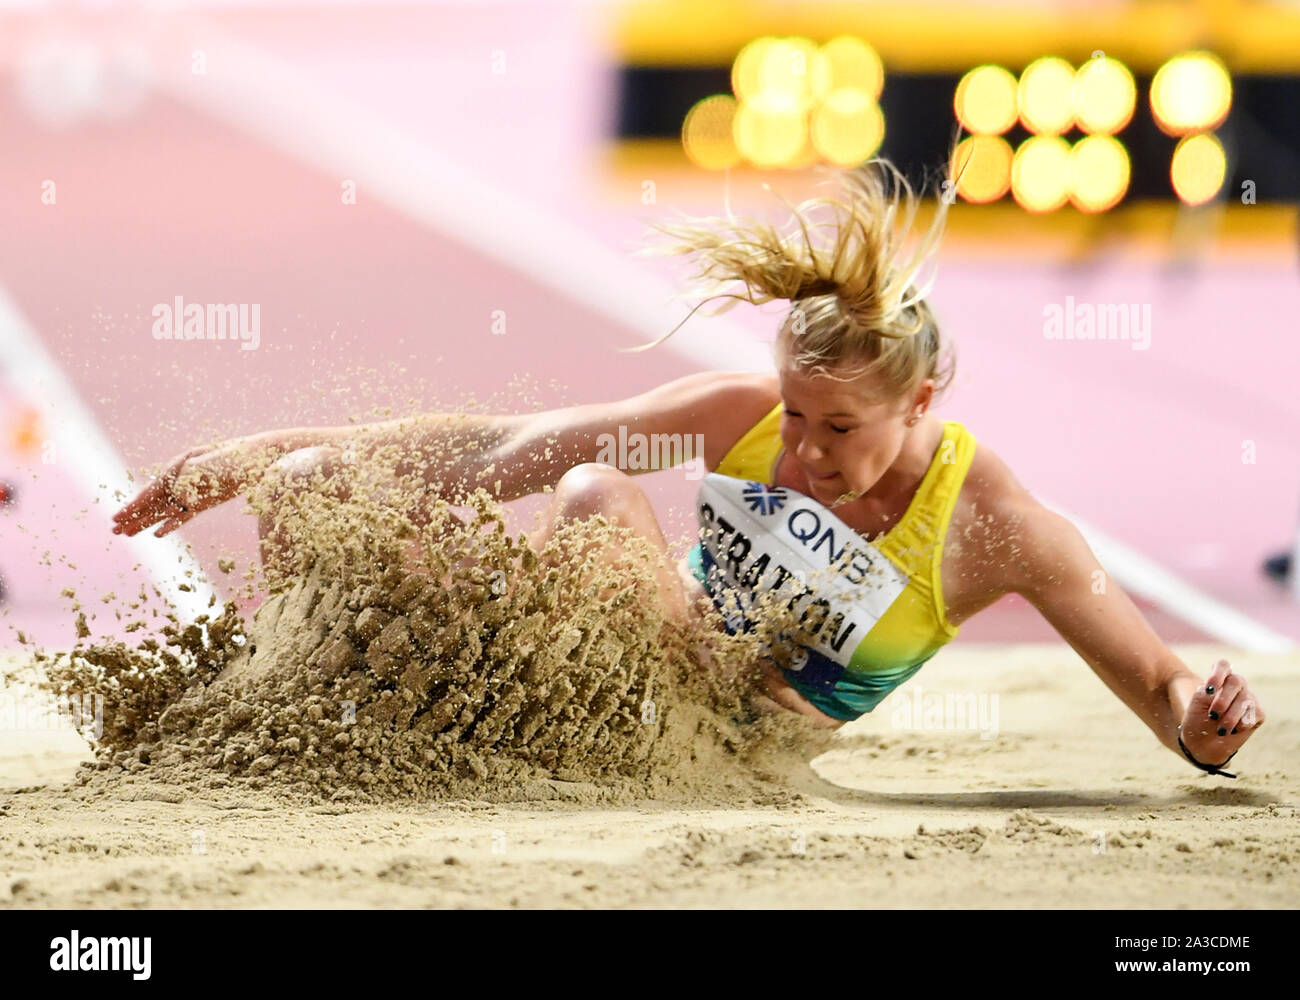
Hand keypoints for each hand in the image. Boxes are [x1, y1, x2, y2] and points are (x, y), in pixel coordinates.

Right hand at [111, 438, 256, 537]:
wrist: (262, 457)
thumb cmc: (238, 455)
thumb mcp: (213, 464)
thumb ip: (193, 480)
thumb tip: (180, 500)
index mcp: (179, 466)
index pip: (151, 490)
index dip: (134, 506)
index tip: (117, 517)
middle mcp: (182, 479)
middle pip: (153, 501)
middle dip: (134, 516)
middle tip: (115, 529)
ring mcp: (194, 490)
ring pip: (164, 510)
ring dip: (147, 522)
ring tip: (127, 534)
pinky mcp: (206, 500)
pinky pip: (184, 515)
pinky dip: (171, 524)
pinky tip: (158, 533)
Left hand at [1178, 658, 1264, 767]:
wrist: (1203, 744)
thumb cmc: (1197, 719)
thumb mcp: (1197, 705)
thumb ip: (1207, 693)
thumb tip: (1219, 692)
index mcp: (1218, 679)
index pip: (1223, 665)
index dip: (1218, 674)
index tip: (1209, 690)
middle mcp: (1235, 685)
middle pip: (1236, 681)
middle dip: (1224, 700)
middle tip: (1213, 715)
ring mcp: (1248, 698)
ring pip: (1246, 700)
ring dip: (1231, 717)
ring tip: (1220, 729)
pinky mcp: (1257, 713)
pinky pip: (1254, 714)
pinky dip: (1241, 724)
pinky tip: (1233, 730)